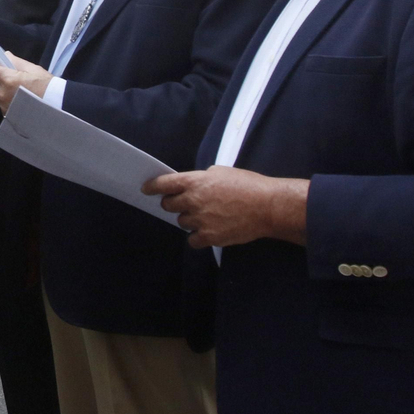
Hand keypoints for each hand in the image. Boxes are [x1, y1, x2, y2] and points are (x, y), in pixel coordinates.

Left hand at [0, 53, 51, 113]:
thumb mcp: (32, 69)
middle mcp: (2, 94)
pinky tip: (20, 99)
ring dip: (3, 88)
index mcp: (8, 80)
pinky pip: (2, 102)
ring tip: (19, 89)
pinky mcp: (7, 114)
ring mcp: (4, 105)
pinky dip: (7, 98)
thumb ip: (15, 61)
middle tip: (13, 76)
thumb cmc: (46, 85)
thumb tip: (4, 56)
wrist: (56, 105)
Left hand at [142, 166, 308, 248]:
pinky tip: (208, 231)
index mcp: (195, 181)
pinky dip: (198, 237)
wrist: (268, 206)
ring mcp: (200, 220)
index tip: (146, 189)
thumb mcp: (222, 172)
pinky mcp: (209, 237)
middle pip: (169, 205)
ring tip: (207, 216)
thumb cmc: (248, 185)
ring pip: (182, 222)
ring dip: (189, 220)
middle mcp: (193, 200)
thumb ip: (202, 179)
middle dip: (174, 204)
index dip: (152, 187)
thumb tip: (192, 185)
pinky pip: (192, 240)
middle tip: (185, 204)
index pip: (164, 184)